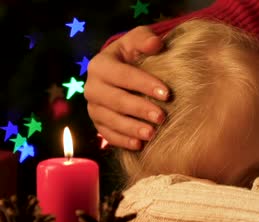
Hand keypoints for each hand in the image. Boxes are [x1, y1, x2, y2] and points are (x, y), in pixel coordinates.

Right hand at [84, 26, 168, 149]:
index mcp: (100, 65)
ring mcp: (93, 108)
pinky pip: (107, 135)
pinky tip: (139, 145)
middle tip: (162, 117)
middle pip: (116, 100)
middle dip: (139, 109)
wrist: (121, 71)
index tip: (167, 93)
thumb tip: (155, 43)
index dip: (144, 84)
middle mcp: (92, 88)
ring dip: (131, 128)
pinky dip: (122, 141)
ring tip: (152, 134)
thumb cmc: (133, 54)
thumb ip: (145, 39)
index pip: (122, 75)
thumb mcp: (137, 40)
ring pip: (110, 120)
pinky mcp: (98, 123)